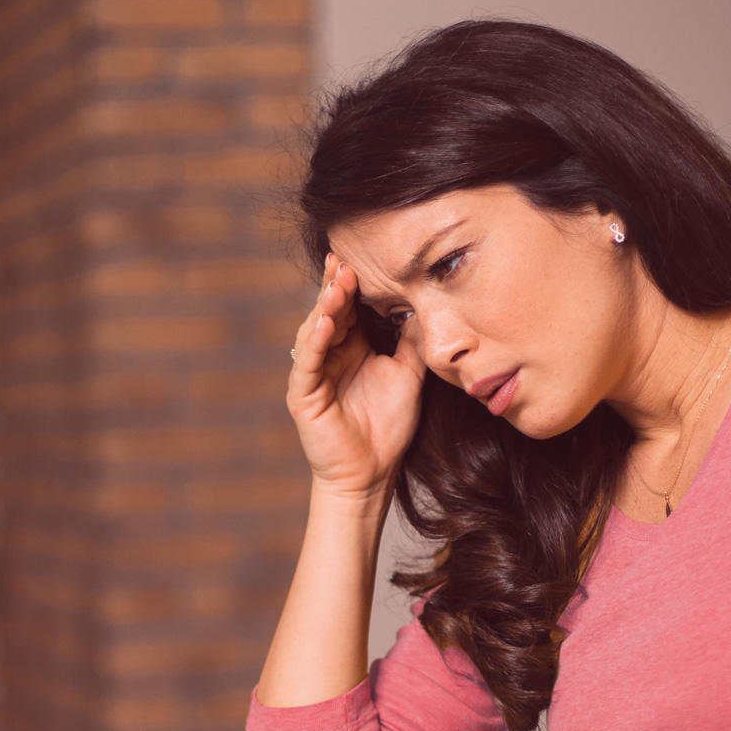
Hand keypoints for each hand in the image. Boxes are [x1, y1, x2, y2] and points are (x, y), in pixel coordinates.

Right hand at [286, 253, 426, 496]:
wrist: (373, 472)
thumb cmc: (388, 427)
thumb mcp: (408, 375)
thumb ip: (413, 343)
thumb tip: (427, 307)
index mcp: (352, 347)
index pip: (350, 308)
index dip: (354, 285)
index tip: (360, 259)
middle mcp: (330, 355)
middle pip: (330, 312)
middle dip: (336, 286)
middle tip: (344, 261)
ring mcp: (314, 373)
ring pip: (315, 331)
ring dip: (325, 308)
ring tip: (337, 285)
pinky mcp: (303, 394)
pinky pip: (308, 363)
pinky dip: (316, 341)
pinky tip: (326, 323)